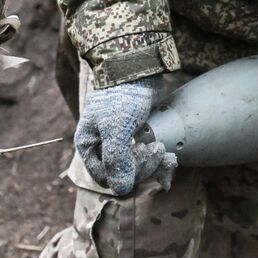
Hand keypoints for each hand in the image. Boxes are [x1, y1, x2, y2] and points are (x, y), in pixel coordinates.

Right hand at [73, 75, 176, 194]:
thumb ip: (116, 159)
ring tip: (163, 150)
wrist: (138, 68)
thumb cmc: (122, 96)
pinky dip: (156, 158)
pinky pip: (144, 156)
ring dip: (152, 164)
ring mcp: (119, 140)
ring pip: (135, 167)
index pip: (105, 177)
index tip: (142, 156)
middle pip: (122, 174)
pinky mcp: (136, 134)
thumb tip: (120, 190)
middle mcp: (101, 145)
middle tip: (157, 150)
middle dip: (142, 167)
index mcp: (89, 145)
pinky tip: (168, 153)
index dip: (125, 175)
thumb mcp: (116, 128)